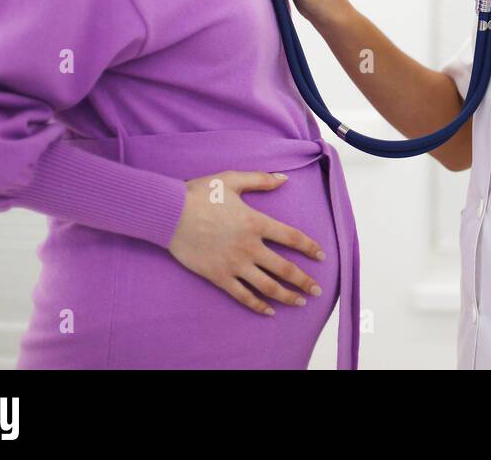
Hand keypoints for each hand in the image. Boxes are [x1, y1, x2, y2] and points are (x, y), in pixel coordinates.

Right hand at [169, 170, 326, 315]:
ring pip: (267, 286)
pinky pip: (242, 295)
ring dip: (286, 296)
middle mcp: (249, 246)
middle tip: (317, 290)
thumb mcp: (233, 179)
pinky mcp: (218, 276)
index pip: (292, 238)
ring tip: (299, 302)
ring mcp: (234, 264)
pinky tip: (269, 311)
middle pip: (285, 268)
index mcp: (256, 223)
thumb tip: (284, 179)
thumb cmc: (200, 194)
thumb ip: (261, 180)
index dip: (310, 248)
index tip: (321, 256)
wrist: (169, 213)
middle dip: (304, 281)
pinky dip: (257, 305)